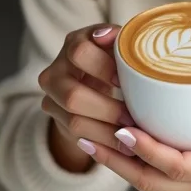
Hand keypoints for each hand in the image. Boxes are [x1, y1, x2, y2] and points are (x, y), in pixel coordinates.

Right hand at [38, 24, 136, 170]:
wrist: (91, 80)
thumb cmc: (115, 59)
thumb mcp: (120, 48)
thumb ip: (128, 44)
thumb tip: (138, 43)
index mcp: (74, 44)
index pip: (80, 53)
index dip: (102, 67)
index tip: (124, 81)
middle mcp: (55, 70)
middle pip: (73, 95)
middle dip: (107, 110)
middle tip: (132, 117)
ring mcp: (52, 98)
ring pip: (74, 121)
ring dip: (107, 132)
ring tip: (132, 136)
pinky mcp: (58, 121)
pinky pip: (78, 137)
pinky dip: (102, 143)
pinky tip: (123, 147)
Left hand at [88, 79, 190, 190]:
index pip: (179, 167)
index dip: (150, 151)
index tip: (125, 130)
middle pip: (150, 179)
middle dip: (116, 158)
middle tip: (89, 131)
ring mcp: (189, 189)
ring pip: (142, 181)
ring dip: (111, 161)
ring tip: (82, 134)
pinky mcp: (180, 184)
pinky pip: (146, 176)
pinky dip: (122, 161)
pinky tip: (100, 140)